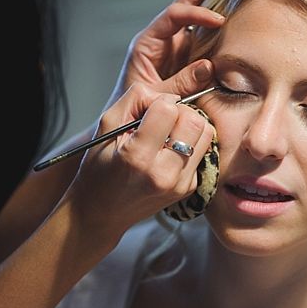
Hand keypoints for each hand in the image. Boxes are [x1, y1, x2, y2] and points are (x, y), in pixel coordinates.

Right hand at [60, 69, 216, 246]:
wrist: (102, 211)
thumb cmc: (100, 168)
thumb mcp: (106, 128)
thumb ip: (134, 101)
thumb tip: (167, 95)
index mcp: (138, 156)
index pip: (169, 110)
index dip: (161, 102)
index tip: (150, 110)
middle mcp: (164, 173)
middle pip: (195, 121)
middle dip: (181, 112)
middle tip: (165, 120)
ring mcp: (181, 183)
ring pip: (206, 135)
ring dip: (191, 126)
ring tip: (170, 133)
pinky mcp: (190, 188)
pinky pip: (203, 152)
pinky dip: (191, 144)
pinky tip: (171, 150)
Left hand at [105, 0, 238, 108]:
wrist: (129, 122)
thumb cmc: (136, 110)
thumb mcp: (158, 97)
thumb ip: (181, 82)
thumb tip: (209, 66)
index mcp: (149, 42)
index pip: (175, 15)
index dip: (197, 14)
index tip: (219, 20)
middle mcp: (164, 37)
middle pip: (187, 0)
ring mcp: (177, 45)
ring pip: (198, 12)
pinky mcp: (189, 57)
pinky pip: (207, 34)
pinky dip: (222, 18)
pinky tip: (237, 5)